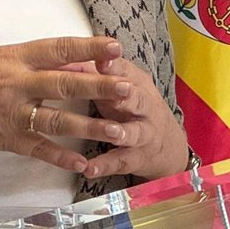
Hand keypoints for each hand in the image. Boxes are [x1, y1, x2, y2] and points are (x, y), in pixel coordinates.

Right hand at [0, 37, 134, 173]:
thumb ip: (22, 59)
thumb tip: (56, 60)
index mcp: (13, 56)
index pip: (58, 48)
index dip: (89, 48)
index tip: (115, 46)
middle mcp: (15, 83)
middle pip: (65, 83)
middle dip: (99, 86)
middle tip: (128, 87)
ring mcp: (10, 112)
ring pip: (58, 120)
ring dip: (90, 126)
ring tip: (119, 130)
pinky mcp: (3, 138)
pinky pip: (38, 149)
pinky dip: (62, 156)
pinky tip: (83, 163)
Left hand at [77, 57, 187, 181]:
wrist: (167, 144)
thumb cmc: (131, 106)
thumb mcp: (119, 86)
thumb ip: (94, 73)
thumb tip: (61, 59)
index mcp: (136, 83)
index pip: (124, 70)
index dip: (113, 64)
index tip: (101, 59)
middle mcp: (143, 107)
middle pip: (136, 98)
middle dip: (126, 94)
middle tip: (119, 90)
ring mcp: (142, 133)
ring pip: (134, 132)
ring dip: (122, 132)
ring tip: (111, 132)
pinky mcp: (136, 158)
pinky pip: (121, 161)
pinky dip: (105, 165)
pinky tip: (89, 169)